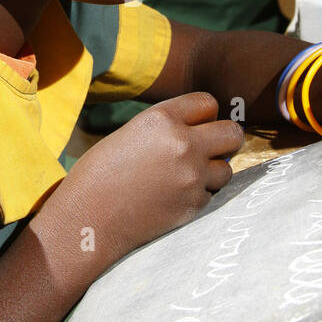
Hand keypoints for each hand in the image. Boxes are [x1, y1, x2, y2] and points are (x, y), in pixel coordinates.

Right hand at [63, 93, 243, 268]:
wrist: (88, 218)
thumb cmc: (99, 173)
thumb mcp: (131, 133)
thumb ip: (167, 127)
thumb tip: (199, 129)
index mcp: (162, 119)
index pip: (208, 103)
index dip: (204, 116)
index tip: (197, 126)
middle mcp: (183, 143)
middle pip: (233, 133)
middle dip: (224, 140)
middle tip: (210, 150)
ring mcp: (192, 176)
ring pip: (227, 168)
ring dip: (212, 172)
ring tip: (185, 178)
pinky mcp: (194, 204)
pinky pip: (211, 194)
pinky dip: (198, 196)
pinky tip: (172, 198)